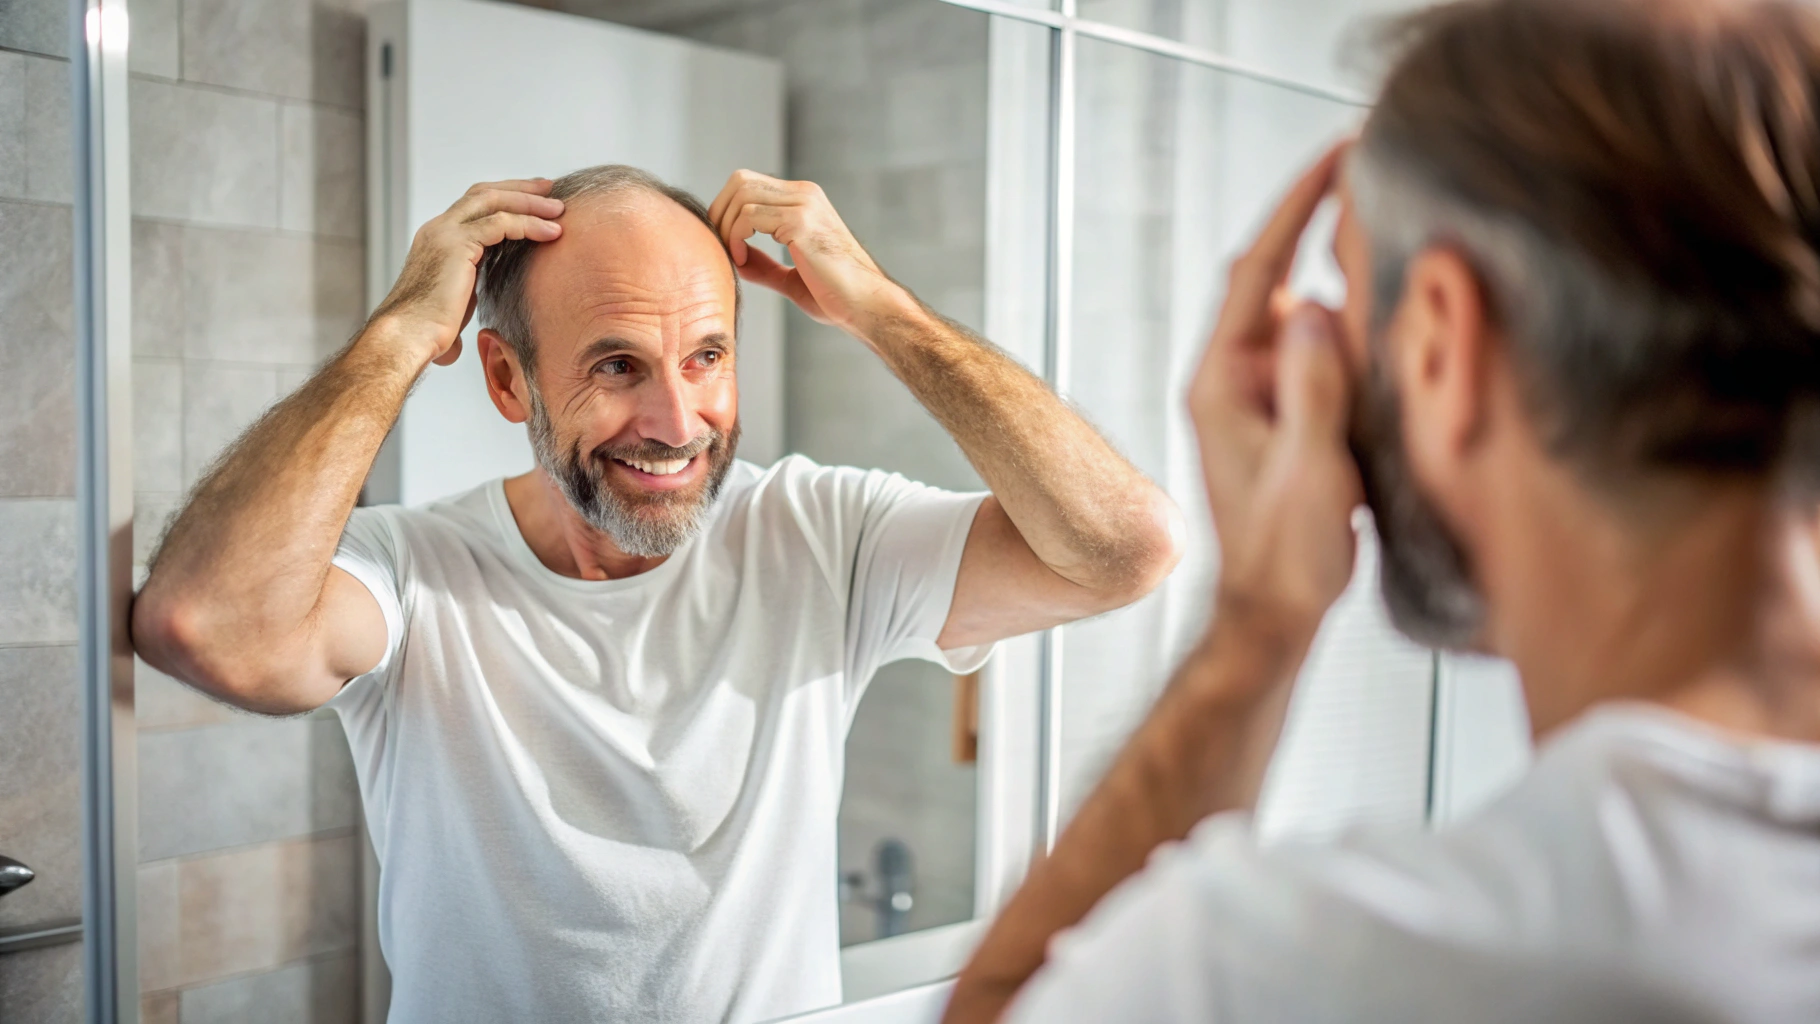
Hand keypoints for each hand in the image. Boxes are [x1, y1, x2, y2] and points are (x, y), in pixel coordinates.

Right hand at [366, 179, 564, 366]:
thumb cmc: (430, 329)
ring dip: (530, 203)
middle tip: (550, 189)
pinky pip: (500, 223)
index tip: (535, 201)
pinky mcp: (456, 244)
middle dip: (520, 189)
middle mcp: (439, 229)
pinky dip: (529, 224)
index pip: (475, 206)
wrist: (409, 336)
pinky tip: (551, 232)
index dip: (506, 199)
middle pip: (485, 193)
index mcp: (439, 239)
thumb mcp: (456, 302)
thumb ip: (466, 297)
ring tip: (559, 210)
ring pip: (494, 201)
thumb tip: (469, 328)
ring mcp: (446, 233)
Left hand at [707, 170, 905, 332]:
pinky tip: (741, 259)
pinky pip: (749, 216)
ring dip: (725, 226)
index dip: (727, 211)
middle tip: (718, 247)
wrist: (865, 306)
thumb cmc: (836, 296)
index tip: (726, 245)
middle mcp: (805, 194)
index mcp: (804, 200)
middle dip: (720, 213)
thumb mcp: (791, 277)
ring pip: (741, 194)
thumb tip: (736, 259)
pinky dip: (735, 237)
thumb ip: (764, 265)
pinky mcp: (801, 221)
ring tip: (733, 256)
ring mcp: (804, 204)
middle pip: (740, 180)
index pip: (749, 184)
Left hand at [1189, 144, 1360, 640]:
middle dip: (1318, 227)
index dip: (1296, 206)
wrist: (1272, 616)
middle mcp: (1231, 379)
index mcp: (1223, 381)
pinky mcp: (1281, 417)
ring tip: (1392, 239)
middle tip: (1374, 179)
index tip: (1339, 154)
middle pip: (1275, 279)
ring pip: (1299, 315)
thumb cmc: (1286, 555)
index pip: (1257, 269)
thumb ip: (1313, 390)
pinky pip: (1315, 353)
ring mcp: (1254, 397)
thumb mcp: (1307, 470)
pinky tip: (1390, 321)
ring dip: (1340, 279)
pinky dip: (1350, 329)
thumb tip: (1318, 307)